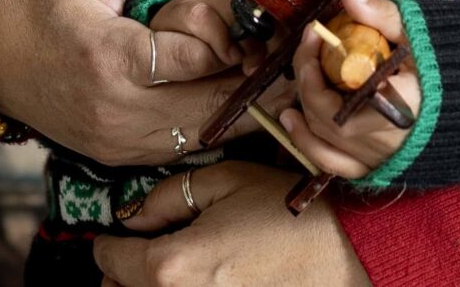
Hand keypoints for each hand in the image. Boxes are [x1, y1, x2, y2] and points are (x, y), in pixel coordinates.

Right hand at [0, 0, 250, 163]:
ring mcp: (120, 142)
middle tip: (290, 52)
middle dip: (255, 79)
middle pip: (213, 104)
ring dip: (242, 106)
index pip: (197, 58)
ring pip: (205, 133)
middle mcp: (119, 110)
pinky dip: (213, 124)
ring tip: (273, 75)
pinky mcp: (120, 156)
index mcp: (111, 58)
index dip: (232, 39)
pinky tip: (234, 97)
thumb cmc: (41, 4)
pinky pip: (184, 147)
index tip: (255, 21)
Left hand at [94, 162, 370, 286]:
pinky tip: (198, 282)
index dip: (108, 243)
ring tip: (170, 271)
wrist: (351, 261)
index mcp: (172, 265)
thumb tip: (134, 215)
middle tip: (136, 257)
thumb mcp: (228, 182)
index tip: (113, 238)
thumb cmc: (293, 216)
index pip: (110, 261)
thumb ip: (169, 195)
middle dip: (122, 275)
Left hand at [273, 0, 416, 177]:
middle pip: (326, 117)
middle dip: (307, 81)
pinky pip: (336, 165)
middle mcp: (386, 139)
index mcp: (398, 105)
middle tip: (308, 50)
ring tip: (291, 91)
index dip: (312, 64)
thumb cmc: (455, 70)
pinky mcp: (380, 167)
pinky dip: (311, 147)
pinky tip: (297, 125)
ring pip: (325, 142)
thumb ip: (384, 17)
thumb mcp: (422, 36)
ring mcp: (381, 157)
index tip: (313, 34)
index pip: (336, 94)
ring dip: (302, 116)